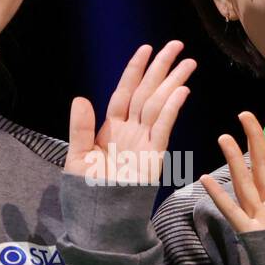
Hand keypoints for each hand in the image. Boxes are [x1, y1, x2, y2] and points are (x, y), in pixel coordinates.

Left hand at [66, 40, 195, 183]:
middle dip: (161, 68)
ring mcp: (144, 142)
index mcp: (111, 128)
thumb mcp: (77, 157)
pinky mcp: (154, 156)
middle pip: (147, 92)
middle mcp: (130, 130)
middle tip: (177, 46)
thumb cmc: (88, 191)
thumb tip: (81, 98)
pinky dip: (171, 109)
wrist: (100, 218)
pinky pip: (163, 128)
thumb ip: (80, 128)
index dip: (135, 70)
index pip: (125, 92)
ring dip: (172, 82)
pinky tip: (180, 92)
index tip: (146, 49)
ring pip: (159, 104)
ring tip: (187, 63)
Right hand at [201, 112, 264, 233]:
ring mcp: (259, 216)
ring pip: (245, 182)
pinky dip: (218, 196)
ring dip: (235, 161)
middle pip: (263, 166)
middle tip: (245, 116)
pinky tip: (206, 179)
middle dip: (255, 140)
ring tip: (225, 138)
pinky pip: (231, 211)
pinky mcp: (248, 232)